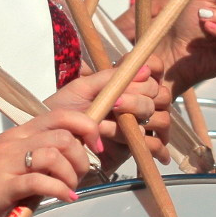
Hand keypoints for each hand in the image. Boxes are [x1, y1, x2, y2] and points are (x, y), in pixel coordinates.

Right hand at [0, 109, 100, 216]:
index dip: (86, 126)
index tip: (96, 147)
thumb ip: (40, 160)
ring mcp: (3, 165)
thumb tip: (78, 156)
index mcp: (16, 136)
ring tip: (70, 189)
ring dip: (71, 175)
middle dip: (82, 157)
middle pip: (62, 135)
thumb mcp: (15, 169)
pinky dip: (59, 190)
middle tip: (80, 177)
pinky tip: (64, 198)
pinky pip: (39, 182)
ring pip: (53, 155)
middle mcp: (10, 144)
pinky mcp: (0, 189)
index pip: (60, 115)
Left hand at [44, 65, 165, 173]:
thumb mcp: (82, 88)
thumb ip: (110, 77)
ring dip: (137, 121)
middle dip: (139, 99)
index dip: (150, 71)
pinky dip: (152, 146)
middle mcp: (137, 102)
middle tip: (115, 105)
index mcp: (125, 83)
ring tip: (106, 126)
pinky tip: (138, 143)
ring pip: (161, 119)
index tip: (138, 76)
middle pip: (161, 96)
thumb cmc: (64, 111)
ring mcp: (139, 124)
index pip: (154, 70)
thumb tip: (142, 69)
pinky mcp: (137, 147)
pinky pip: (156, 145)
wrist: (54, 141)